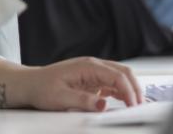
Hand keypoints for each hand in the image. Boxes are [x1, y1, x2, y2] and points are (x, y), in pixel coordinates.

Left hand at [20, 57, 141, 111]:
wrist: (31, 84)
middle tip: (140, 106)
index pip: (116, 75)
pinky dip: (122, 92)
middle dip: (135, 87)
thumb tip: (103, 104)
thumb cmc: (43, 88)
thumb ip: (83, 101)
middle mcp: (93, 66)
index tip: (134, 106)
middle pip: (122, 72)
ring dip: (130, 89)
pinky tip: (126, 102)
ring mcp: (93, 72)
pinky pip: (112, 84)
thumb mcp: (61, 98)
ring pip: (119, 77)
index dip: (128, 90)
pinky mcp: (92, 80)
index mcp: (87, 66)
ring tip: (137, 106)